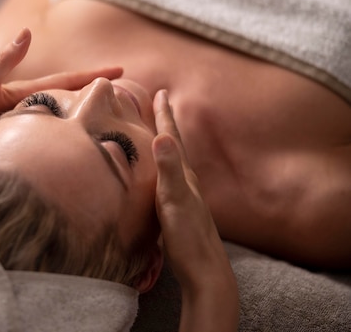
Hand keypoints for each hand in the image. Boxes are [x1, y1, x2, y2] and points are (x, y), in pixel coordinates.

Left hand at [0, 28, 122, 155]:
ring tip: (100, 107)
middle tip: (121, 86)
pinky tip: (61, 129)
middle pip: (63, 90)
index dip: (90, 74)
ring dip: (77, 104)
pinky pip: (41, 123)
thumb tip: (27, 32)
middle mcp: (19, 98)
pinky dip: (57, 122)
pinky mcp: (7, 127)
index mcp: (18, 89)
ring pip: (54, 108)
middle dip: (91, 86)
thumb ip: (3, 62)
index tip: (119, 69)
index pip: (62, 79)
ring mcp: (14, 113)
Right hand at [152, 90, 237, 329]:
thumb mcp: (174, 201)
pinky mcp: (181, 211)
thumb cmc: (188, 238)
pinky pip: (170, 178)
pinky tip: (161, 175)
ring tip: (158, 133)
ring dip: (165, 144)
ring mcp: (186, 196)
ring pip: (173, 161)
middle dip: (166, 123)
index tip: (160, 92)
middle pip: (175, 145)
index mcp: (184, 175)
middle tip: (159, 103)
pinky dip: (163, 166)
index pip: (172, 138)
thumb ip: (168, 170)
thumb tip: (161, 136)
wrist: (206, 272)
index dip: (164, 115)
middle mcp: (187, 182)